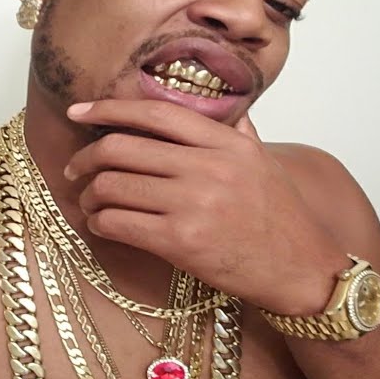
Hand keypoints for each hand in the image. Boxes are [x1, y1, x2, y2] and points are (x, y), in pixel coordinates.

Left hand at [64, 100, 344, 314]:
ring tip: (92, 202)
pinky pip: (119, 222)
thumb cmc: (283, 219)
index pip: (155, 113)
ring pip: (114, 185)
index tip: (79, 112)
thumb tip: (226, 109)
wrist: (302, 270)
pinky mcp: (181, 242)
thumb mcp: (265, 163)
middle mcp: (208, 167)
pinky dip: (100, 222)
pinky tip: (103, 225)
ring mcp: (193, 204)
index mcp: (226, 143)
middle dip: (87, 158)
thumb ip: (240, 132)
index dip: (109, 108)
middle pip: (122, 148)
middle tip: (77, 169)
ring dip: (91, 194)